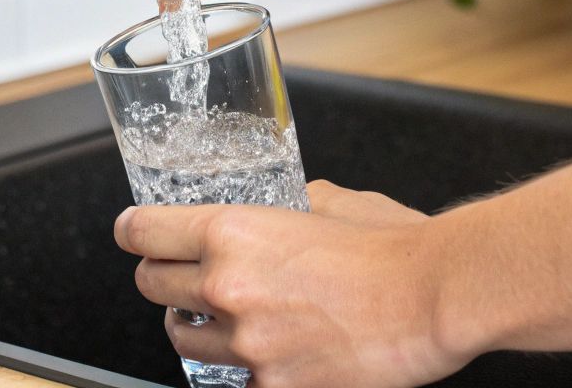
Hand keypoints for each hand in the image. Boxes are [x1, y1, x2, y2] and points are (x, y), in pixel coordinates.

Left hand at [114, 180, 472, 387]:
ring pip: (183, 338)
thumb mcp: (331, 202)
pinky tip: (271, 353)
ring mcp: (247, 344)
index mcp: (234, 232)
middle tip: (182, 277)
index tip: (136, 235)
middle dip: (164, 278)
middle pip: (151, 286)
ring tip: (227, 319)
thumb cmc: (394, 248)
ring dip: (198, 326)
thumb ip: (290, 206)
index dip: (136, 232)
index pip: (143, 232)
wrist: (435, 298)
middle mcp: (228, 287)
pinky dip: (245, 368)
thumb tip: (283, 208)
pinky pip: (232, 381)